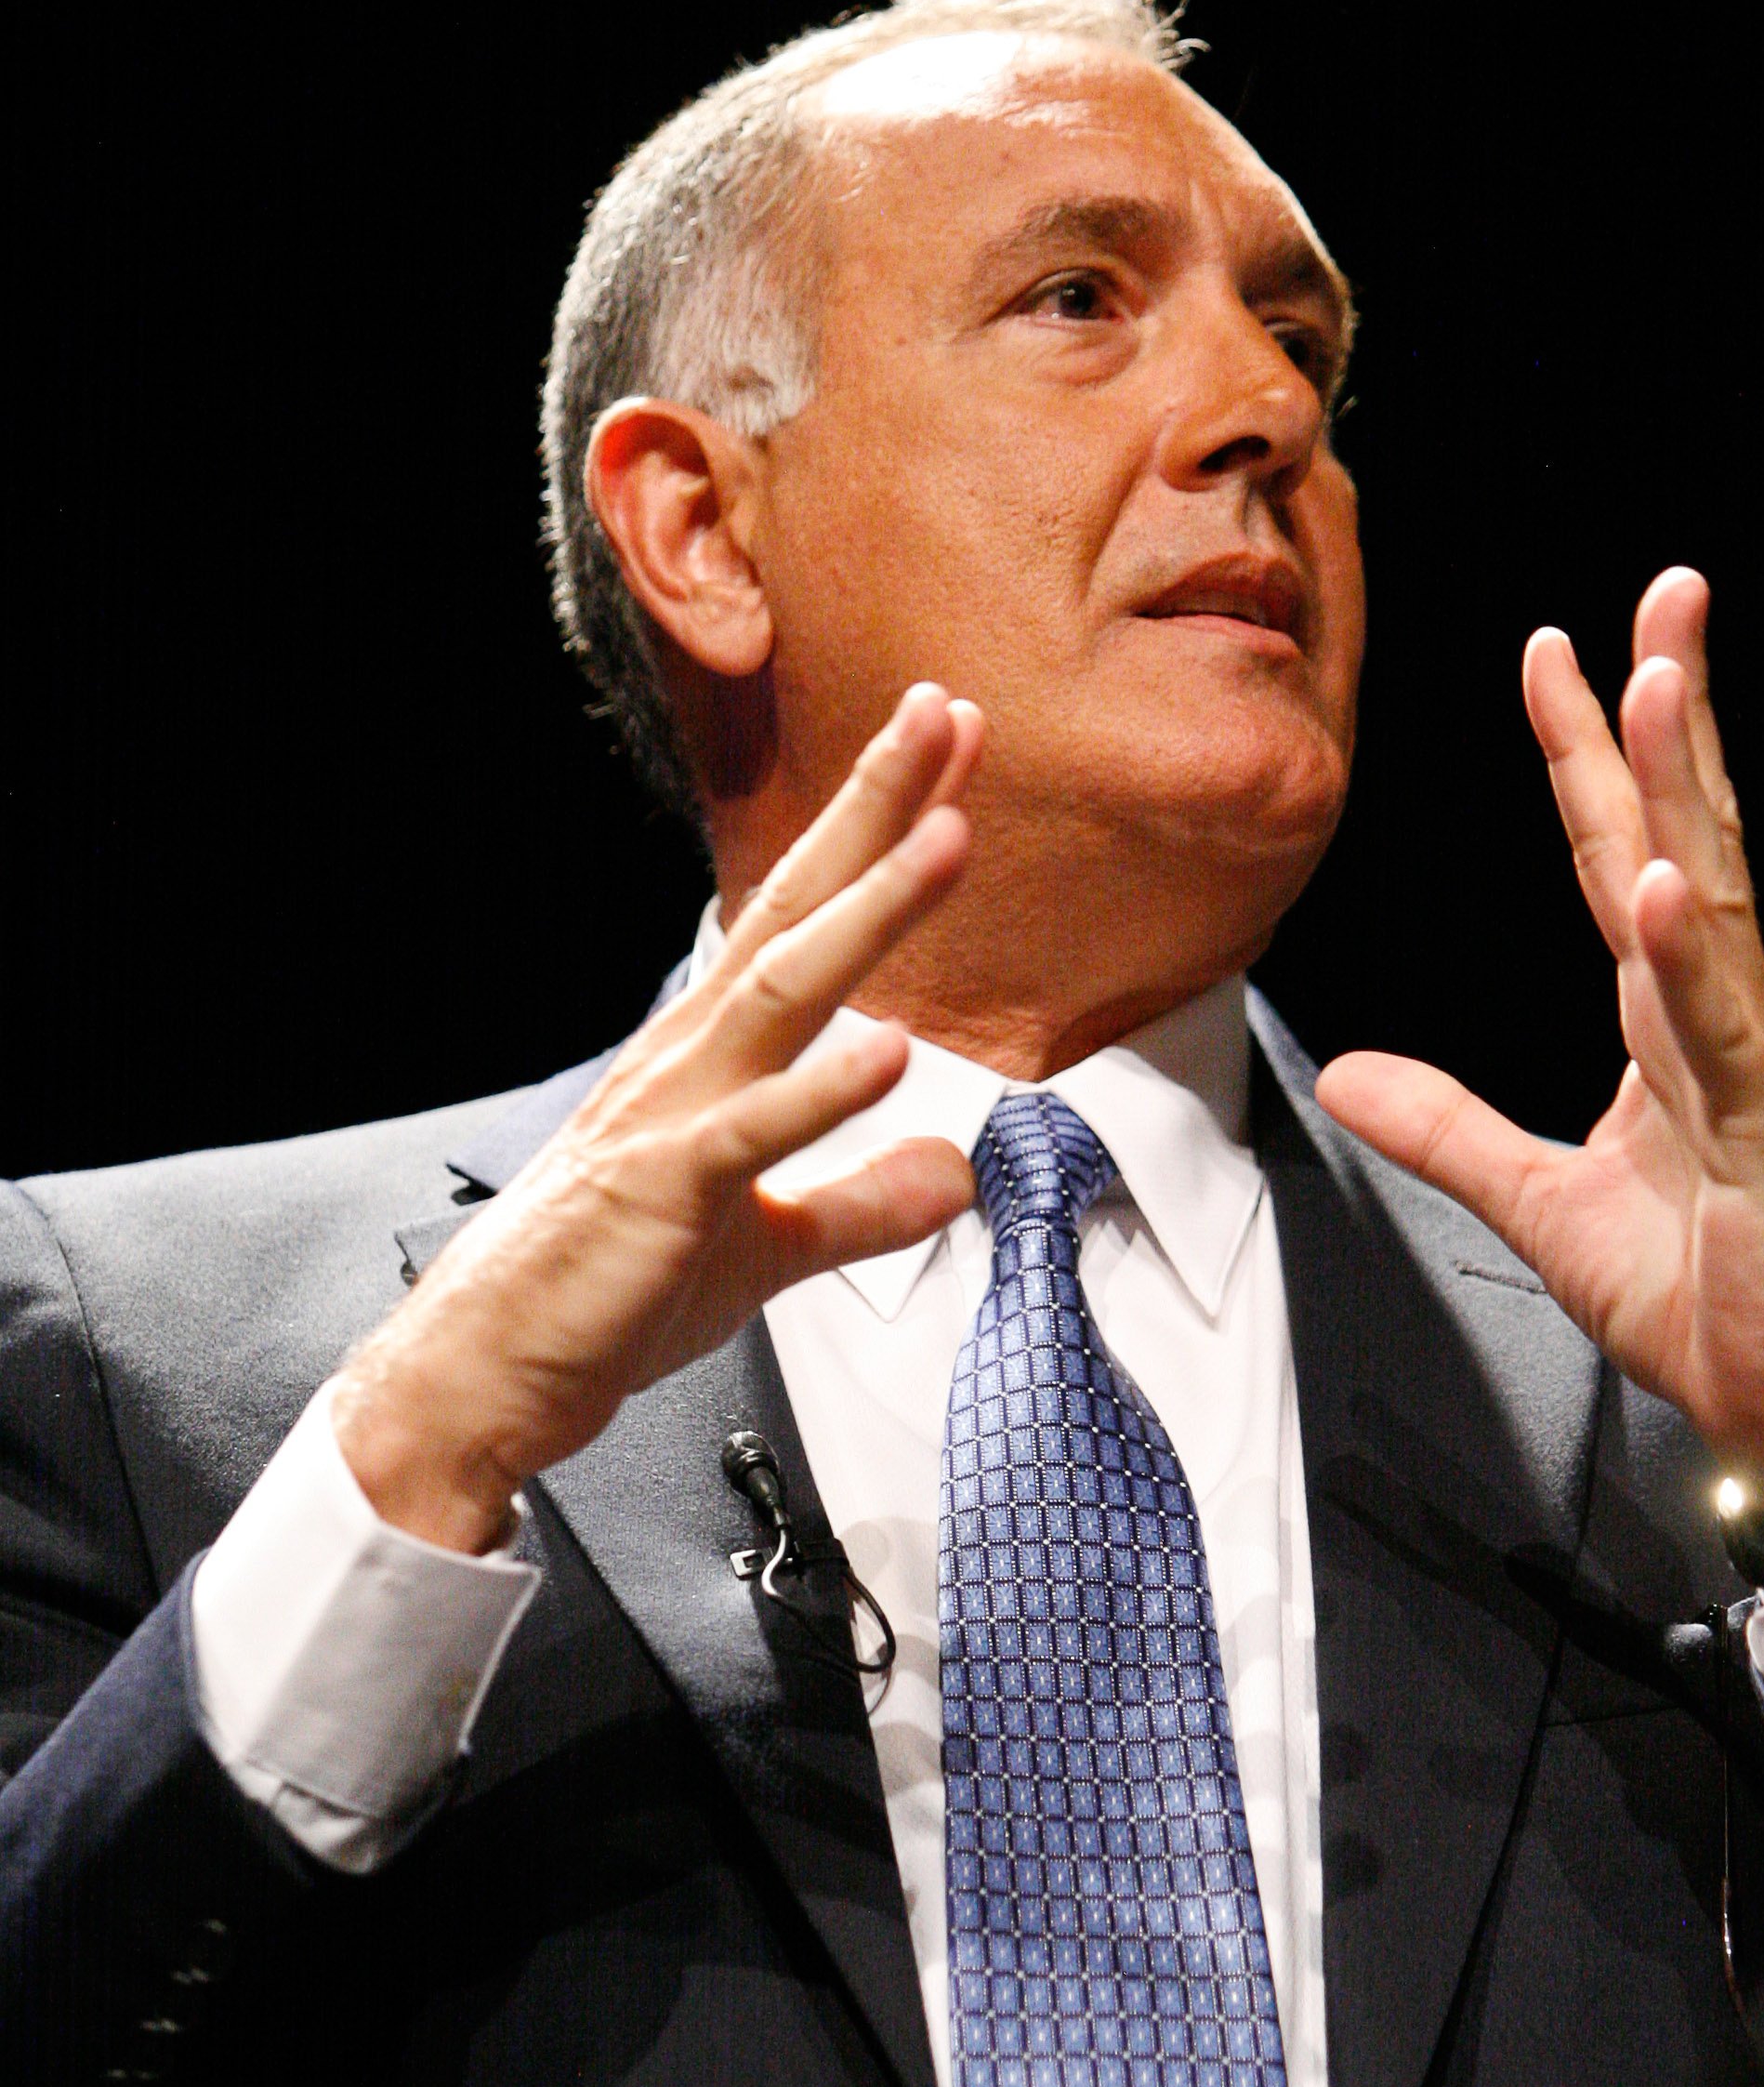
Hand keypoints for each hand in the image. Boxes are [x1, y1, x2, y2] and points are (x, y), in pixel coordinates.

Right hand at [331, 684, 983, 1552]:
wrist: (489, 1371)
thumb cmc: (604, 1293)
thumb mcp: (769, 1246)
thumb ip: (862, 1203)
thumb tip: (951, 1170)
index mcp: (715, 1055)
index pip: (809, 917)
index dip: (878, 833)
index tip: (945, 755)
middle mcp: (694, 1058)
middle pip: (800, 910)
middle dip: (877, 810)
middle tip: (945, 715)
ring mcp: (676, 1114)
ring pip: (786, 989)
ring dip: (872, 909)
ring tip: (947, 836)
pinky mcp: (664, 1191)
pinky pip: (751, 1133)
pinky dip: (821, 1091)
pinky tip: (890, 1048)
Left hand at [1317, 569, 1763, 1519]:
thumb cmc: (1693, 1296)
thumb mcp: (1537, 1202)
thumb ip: (1448, 1131)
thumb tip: (1346, 1073)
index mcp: (1665, 1017)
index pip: (1615, 854)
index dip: (1586, 754)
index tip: (1557, 649)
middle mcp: (1718, 1015)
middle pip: (1688, 835)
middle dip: (1671, 713)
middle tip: (1668, 593)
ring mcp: (1752, 1067)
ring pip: (1715, 901)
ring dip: (1686, 790)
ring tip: (1661, 681)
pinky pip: (1725, 1035)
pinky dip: (1692, 959)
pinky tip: (1661, 887)